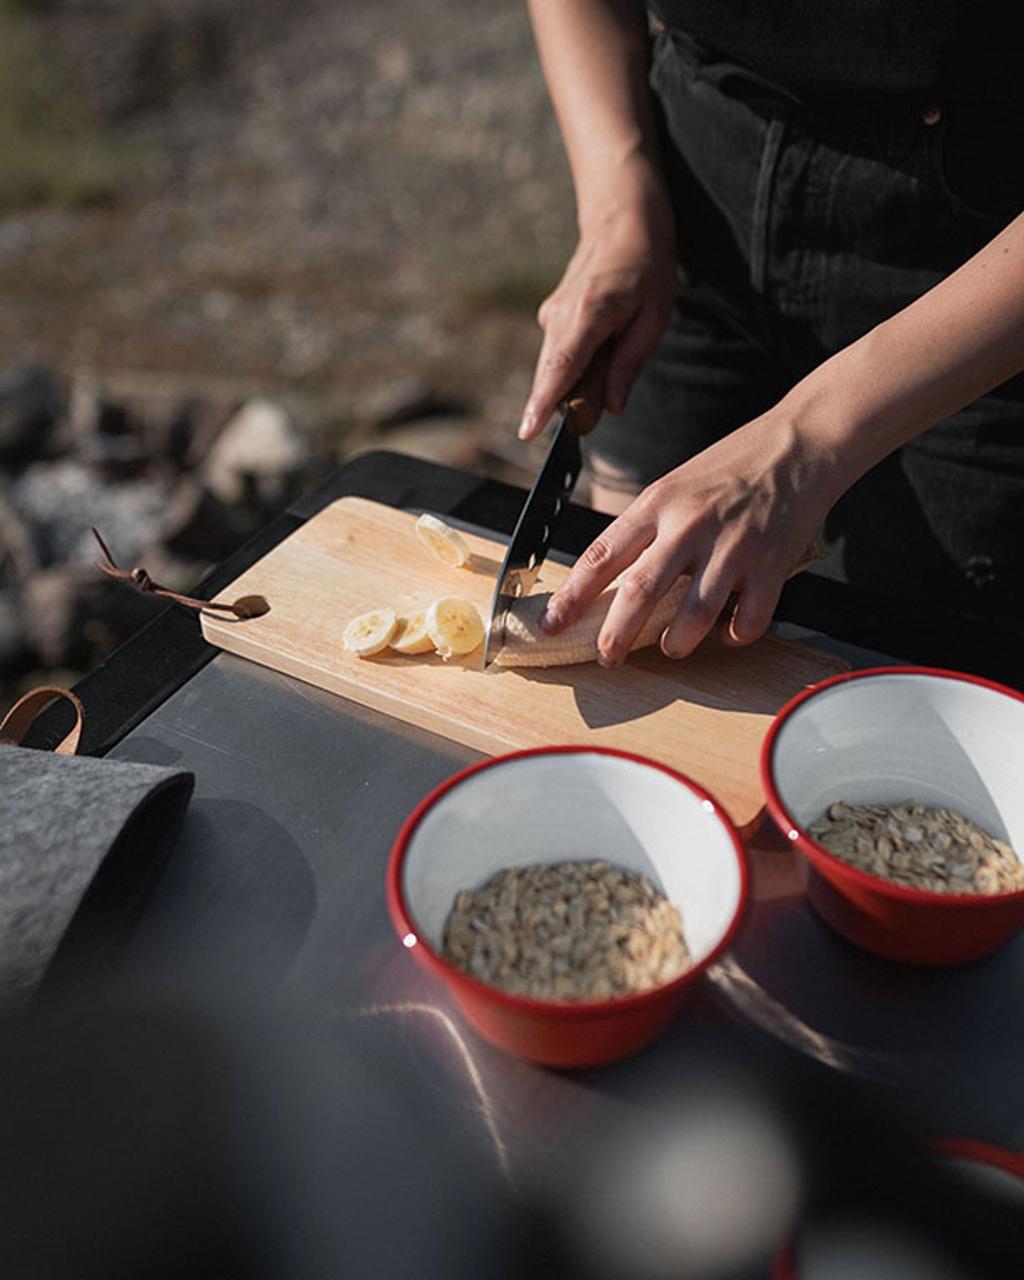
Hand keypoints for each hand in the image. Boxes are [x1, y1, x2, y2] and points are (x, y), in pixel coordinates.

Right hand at [519, 189, 675, 439]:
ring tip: (613, 349)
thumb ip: (629, 365)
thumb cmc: (646, 267)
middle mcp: (560, 314)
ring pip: (554, 368)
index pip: (560, 366)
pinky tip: (602, 346)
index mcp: (589, 311)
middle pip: (551, 375)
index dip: (543, 402)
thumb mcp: (654, 318)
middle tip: (598, 403)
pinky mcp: (551, 319)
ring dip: (577, 382)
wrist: (622, 222)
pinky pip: (559, 357)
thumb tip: (611, 407)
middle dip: (566, 403)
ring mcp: (551, 315)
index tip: (527, 431)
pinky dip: (576, 366)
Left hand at [539, 409, 834, 662]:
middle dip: (616, 635)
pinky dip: (734, 636)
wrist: (799, 442)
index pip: (601, 556)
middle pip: (639, 591)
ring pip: (694, 615)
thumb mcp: (674, 486)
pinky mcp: (773, 562)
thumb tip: (610, 582)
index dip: (571, 596)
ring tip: (671, 646)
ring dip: (677, 643)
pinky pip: (748, 619)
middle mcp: (690, 524)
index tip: (552, 624)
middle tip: (606, 657)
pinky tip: (727, 634)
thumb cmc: (730, 467)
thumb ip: (646, 531)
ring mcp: (733, 545)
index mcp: (658, 503)